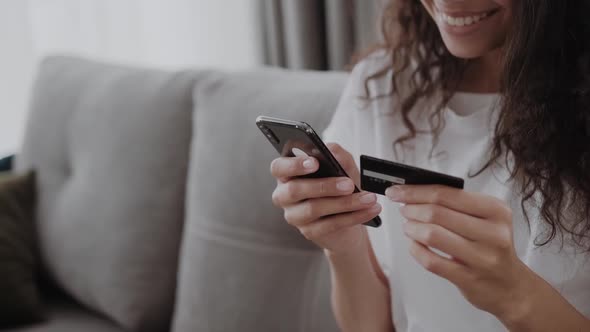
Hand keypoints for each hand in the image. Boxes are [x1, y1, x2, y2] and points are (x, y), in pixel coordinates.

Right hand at [270, 143, 381, 253]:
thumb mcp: (343, 167)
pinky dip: (354, 216)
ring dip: (345, 203)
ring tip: (367, 198)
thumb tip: (332, 151)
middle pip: (295, 190)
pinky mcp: (309, 232)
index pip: (278, 167)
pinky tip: (370, 210)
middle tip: (348, 184)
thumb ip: (337, 155)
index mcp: (288, 174)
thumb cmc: (341, 188)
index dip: (293, 165)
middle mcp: (285, 195)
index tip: (313, 162)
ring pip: (314, 208)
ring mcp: (295, 216)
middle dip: (324, 186)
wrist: (349, 218)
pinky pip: (330, 224)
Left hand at [386, 185, 537, 323]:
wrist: (510, 286)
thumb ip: (456, 204)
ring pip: (432, 235)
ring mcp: (482, 257)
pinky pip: (431, 261)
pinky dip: (416, 250)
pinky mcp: (469, 278)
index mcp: (495, 210)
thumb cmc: (491, 246)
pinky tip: (414, 245)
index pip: (446, 194)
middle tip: (403, 209)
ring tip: (408, 226)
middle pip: (437, 213)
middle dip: (411, 208)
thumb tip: (414, 192)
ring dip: (412, 228)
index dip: (415, 191)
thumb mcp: (485, 218)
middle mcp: (492, 232)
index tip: (397, 191)